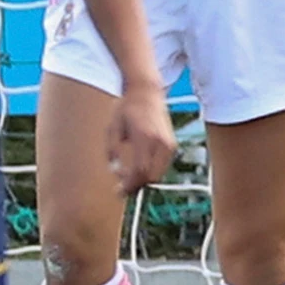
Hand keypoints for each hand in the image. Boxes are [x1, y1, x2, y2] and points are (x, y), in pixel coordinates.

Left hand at [106, 78, 178, 198]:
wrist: (146, 93)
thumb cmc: (125, 109)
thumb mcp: (112, 128)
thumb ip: (113, 151)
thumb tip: (116, 172)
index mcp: (144, 137)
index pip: (140, 170)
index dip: (129, 185)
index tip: (119, 191)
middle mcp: (160, 142)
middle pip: (151, 176)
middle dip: (136, 185)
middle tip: (121, 188)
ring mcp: (169, 143)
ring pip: (158, 173)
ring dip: (143, 180)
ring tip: (127, 180)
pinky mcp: (172, 145)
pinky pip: (162, 166)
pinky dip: (151, 172)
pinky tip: (138, 169)